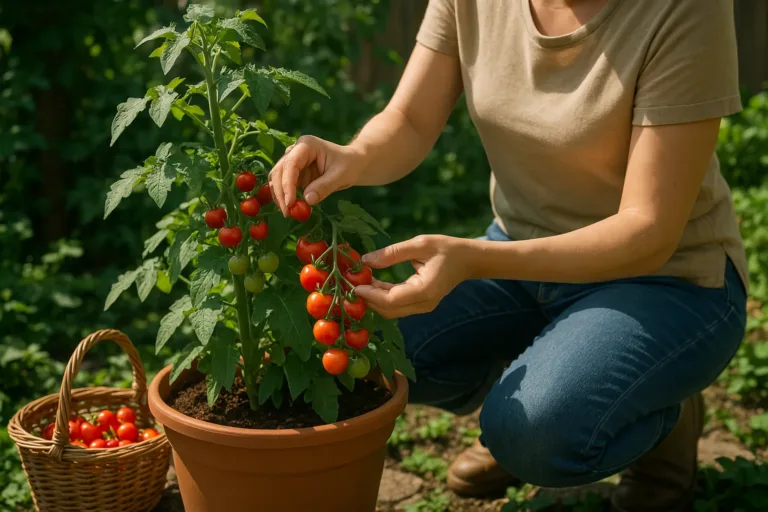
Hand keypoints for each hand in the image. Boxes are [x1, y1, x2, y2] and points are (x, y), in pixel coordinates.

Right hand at [268, 135, 363, 215]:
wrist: (353, 163)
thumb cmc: (349, 164)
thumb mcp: (340, 175)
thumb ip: (324, 186)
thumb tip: (308, 200)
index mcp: (306, 145)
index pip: (290, 164)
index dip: (287, 184)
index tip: (290, 203)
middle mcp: (295, 151)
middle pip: (279, 171)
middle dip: (280, 193)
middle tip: (287, 212)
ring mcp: (292, 162)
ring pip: (277, 179)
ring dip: (280, 196)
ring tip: (288, 213)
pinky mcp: (294, 174)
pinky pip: (283, 186)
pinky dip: (285, 198)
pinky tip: (291, 209)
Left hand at [354, 235, 472, 318]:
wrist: (468, 260)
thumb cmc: (446, 248)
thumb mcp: (420, 244)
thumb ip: (392, 253)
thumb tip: (365, 260)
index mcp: (426, 290)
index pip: (392, 300)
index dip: (370, 295)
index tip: (354, 284)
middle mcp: (424, 303)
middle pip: (389, 310)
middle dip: (367, 299)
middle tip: (349, 283)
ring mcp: (423, 307)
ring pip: (391, 310)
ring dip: (373, 299)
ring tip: (357, 281)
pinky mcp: (420, 304)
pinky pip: (397, 306)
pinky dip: (381, 297)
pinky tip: (370, 283)